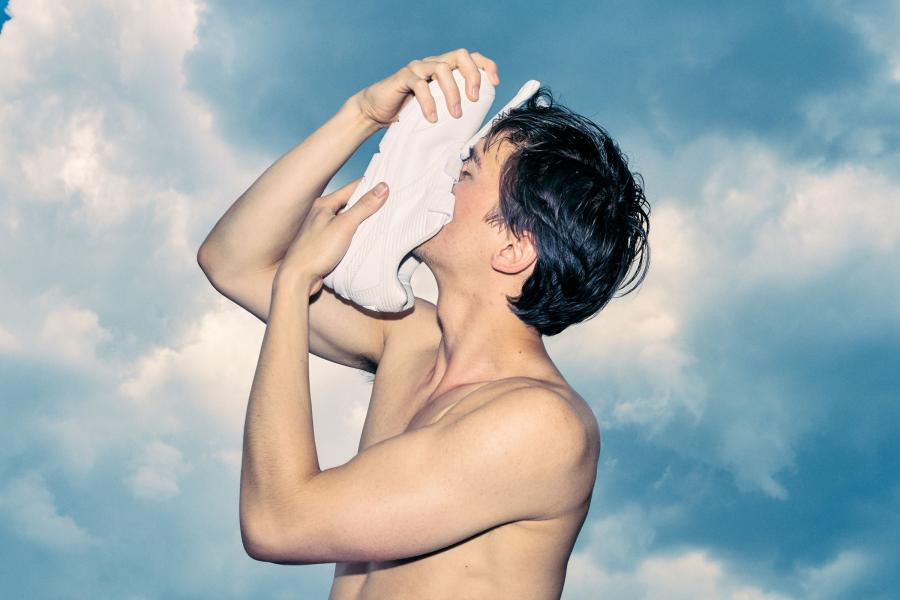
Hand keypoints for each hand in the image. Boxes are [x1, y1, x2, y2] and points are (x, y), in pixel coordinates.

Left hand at [275, 177, 388, 295]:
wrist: (297, 278)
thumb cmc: (315, 251)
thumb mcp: (344, 226)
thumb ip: (364, 207)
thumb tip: (382, 188)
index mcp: (324, 204)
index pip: (353, 188)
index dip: (371, 186)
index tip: (389, 187)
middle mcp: (322, 214)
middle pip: (351, 204)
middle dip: (369, 205)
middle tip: (389, 205)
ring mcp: (322, 229)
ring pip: (348, 220)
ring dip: (363, 222)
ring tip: (381, 223)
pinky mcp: (324, 244)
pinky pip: (344, 234)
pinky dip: (355, 235)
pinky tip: (365, 240)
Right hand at [350, 48, 500, 126]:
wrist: (376, 113)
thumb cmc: (409, 114)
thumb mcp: (437, 111)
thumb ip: (453, 110)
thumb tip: (477, 127)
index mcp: (445, 69)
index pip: (471, 58)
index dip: (486, 66)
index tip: (495, 84)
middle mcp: (433, 63)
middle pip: (461, 55)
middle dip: (472, 75)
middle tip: (475, 99)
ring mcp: (418, 68)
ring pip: (442, 68)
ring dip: (453, 93)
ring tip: (455, 115)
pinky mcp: (403, 77)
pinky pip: (420, 85)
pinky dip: (429, 103)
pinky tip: (432, 119)